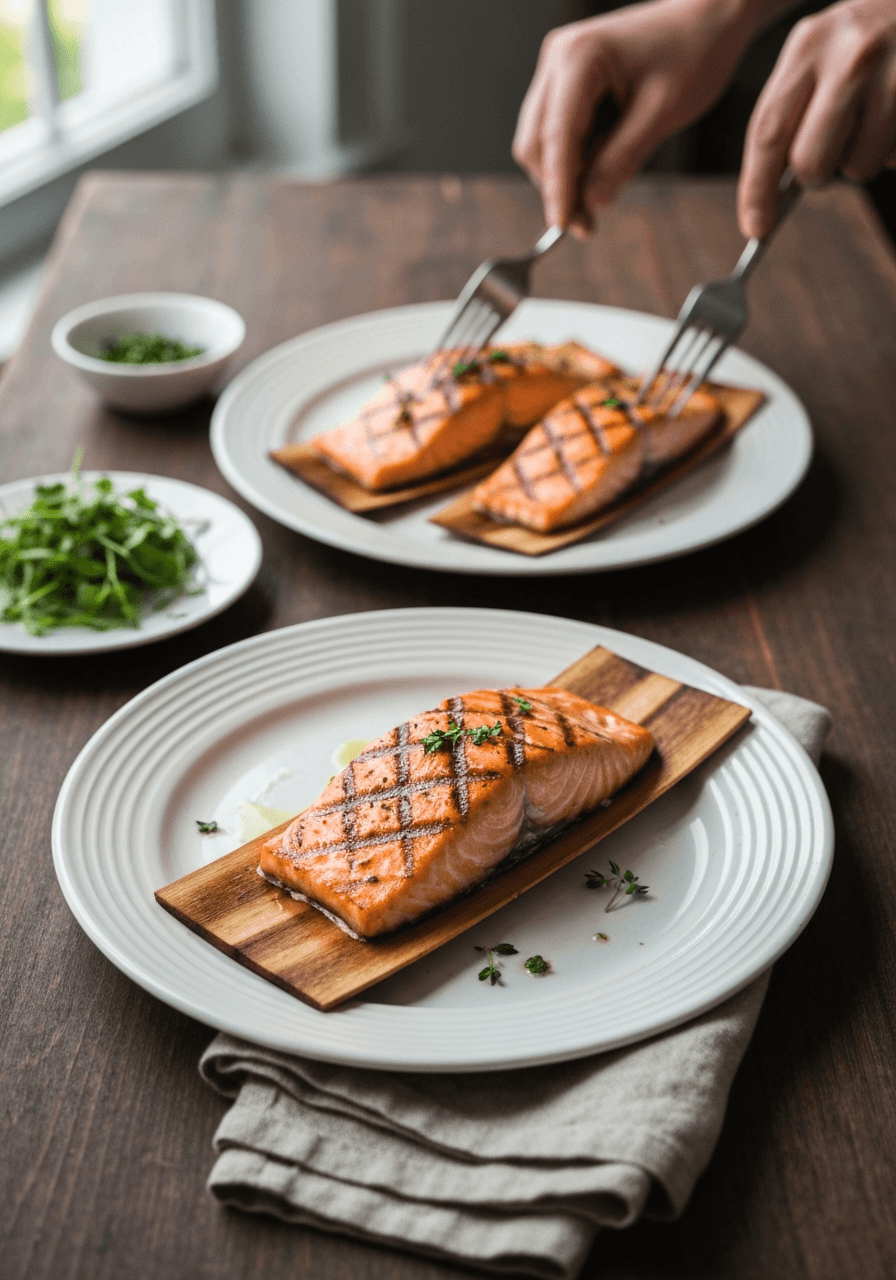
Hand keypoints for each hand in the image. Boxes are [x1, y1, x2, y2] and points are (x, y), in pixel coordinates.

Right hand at [513, 0, 765, 236]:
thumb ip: (623, 159)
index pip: (557, 137)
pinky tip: (593, 177)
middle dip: (556, 187)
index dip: (558, 188)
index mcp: (580, 57)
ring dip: (561, 177)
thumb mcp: (663, 113)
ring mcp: (558, 64)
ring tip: (592, 208)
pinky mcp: (566, 76)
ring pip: (540, 139)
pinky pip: (554, 129)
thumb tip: (592, 204)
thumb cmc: (694, 52)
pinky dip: (569, 159)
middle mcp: (558, 56)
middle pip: (535, 142)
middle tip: (586, 226)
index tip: (565, 227)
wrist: (708, 16)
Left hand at [739, 0, 895, 236]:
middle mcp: (849, 57)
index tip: (756, 227)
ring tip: (874, 120)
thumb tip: (774, 189)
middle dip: (815, 176)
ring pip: (858, 167)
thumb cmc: (869, 35)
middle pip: (809, 162)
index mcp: (808, 45)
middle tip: (829, 157)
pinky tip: (894, 115)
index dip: (757, 189)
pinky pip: (893, 158)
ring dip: (860, 161)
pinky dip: (890, 151)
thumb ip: (793, 107)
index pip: (767, 133)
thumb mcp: (821, 50)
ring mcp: (892, 75)